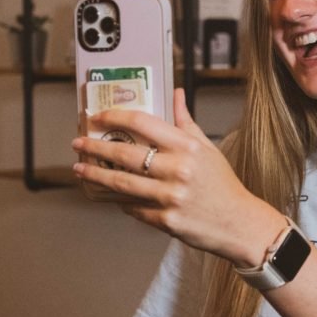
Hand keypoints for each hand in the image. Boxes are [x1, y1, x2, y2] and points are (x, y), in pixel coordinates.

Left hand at [71, 89, 283, 266]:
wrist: (239, 223)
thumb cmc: (222, 184)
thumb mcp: (208, 149)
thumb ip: (186, 122)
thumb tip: (176, 94)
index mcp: (187, 147)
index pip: (142, 123)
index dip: (114, 117)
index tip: (97, 118)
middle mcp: (177, 169)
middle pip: (124, 153)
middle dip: (94, 147)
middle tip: (77, 144)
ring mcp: (170, 196)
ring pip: (120, 183)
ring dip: (95, 175)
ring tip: (80, 169)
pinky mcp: (165, 219)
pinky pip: (132, 208)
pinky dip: (119, 201)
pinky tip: (109, 195)